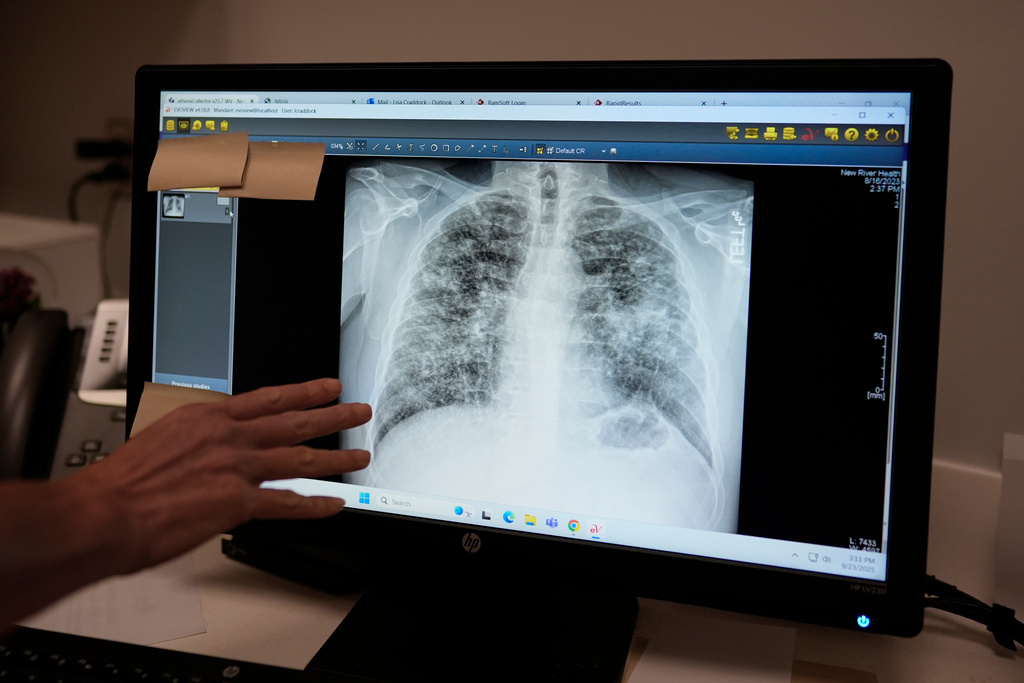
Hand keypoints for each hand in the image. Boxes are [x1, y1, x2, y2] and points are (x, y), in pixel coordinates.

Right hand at [74, 377, 370, 572]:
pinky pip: (288, 502)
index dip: (302, 392)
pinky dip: (316, 505)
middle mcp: (227, 436)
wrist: (103, 512)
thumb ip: (195, 441)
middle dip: (332, 415)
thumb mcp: (160, 438)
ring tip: (359, 456)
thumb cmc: (120, 483)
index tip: (324, 388)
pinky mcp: (237, 501)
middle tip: (358, 410)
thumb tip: (210, 452)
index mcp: (206, 416)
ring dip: (336, 457)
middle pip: (293, 421)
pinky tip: (335, 504)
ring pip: (300, 457)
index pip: (267, 398)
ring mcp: (236, 467)